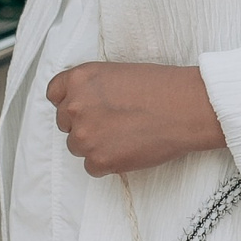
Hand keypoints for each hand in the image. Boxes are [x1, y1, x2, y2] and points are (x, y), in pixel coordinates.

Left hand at [47, 62, 225, 177]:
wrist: (185, 108)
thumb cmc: (160, 87)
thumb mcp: (117, 73)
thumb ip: (91, 88)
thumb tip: (81, 105)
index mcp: (79, 79)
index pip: (54, 93)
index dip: (70, 100)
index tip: (85, 107)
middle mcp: (75, 106)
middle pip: (64, 123)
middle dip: (84, 123)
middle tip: (113, 122)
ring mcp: (84, 136)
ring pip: (76, 146)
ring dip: (94, 144)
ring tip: (124, 135)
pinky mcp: (98, 161)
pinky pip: (91, 167)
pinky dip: (107, 162)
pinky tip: (128, 149)